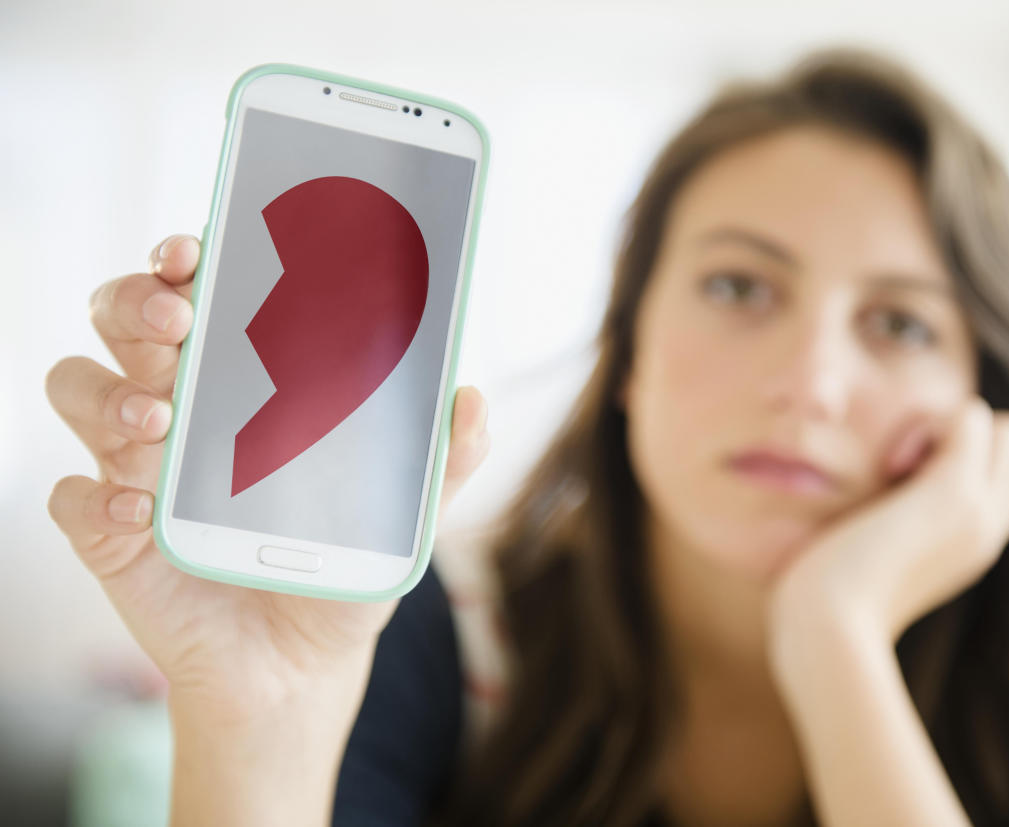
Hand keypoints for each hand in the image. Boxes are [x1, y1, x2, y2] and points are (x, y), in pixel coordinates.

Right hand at [45, 233, 491, 719]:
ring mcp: (135, 466)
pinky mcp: (110, 533)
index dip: (181, 259)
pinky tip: (143, 510)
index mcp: (241, 379)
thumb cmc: (343, 566)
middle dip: (133, 302)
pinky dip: (95, 495)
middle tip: (176, 322)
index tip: (196, 252)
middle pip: (118, 317)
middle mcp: (178, 407)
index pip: (195, 292)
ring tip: (163, 421)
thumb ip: (441, 460)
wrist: (302, 664)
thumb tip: (471, 401)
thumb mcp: (403, 513)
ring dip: (109, 390)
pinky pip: (70, 496)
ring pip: (76, 385)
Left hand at [766, 396, 1008, 675]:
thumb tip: (872, 508)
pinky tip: (891, 461)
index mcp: (972, 550)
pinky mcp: (953, 492)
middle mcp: (987, 530)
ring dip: (961, 423)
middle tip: (907, 465)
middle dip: (977, 436)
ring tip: (902, 462)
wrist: (828, 630)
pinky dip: (931, 420)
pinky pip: (972, 417)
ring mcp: (977, 511)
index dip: (977, 461)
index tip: (912, 479)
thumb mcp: (867, 566)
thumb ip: (884, 537)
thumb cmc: (828, 605)